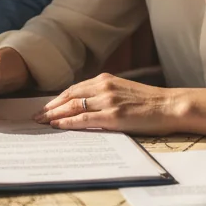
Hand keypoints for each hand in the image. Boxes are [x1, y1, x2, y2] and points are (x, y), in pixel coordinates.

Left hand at [34, 73, 178, 134]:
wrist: (170, 105)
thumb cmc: (150, 102)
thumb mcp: (124, 90)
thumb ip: (106, 94)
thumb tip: (87, 105)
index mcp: (105, 79)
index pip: (74, 88)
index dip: (57, 99)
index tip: (46, 107)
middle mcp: (103, 87)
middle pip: (68, 96)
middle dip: (50, 107)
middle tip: (36, 116)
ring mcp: (107, 101)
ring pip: (72, 107)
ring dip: (54, 115)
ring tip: (42, 122)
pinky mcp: (113, 116)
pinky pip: (83, 119)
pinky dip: (68, 123)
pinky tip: (58, 126)